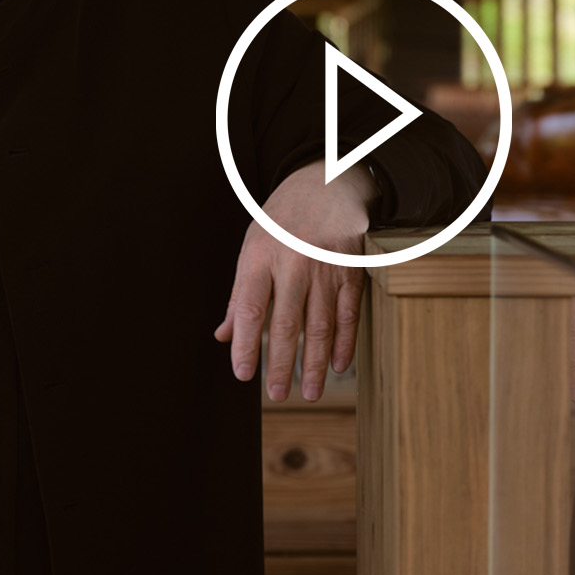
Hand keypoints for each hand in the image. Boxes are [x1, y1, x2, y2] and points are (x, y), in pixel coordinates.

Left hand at [215, 158, 372, 401]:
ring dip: (315, 362)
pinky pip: (349, 312)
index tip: (243, 374)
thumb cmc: (283, 220)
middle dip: (281, 362)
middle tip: (277, 394)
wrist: (326, 181)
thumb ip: (241, 294)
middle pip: (286, 322)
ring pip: (320, 323)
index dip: (246, 344)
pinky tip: (338, 365)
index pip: (251, 308)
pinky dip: (345, 341)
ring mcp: (325, 267)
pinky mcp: (351, 269)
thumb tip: (223, 335)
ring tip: (309, 391)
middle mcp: (293, 262)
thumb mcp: (252, 247)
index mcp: (261, 256)